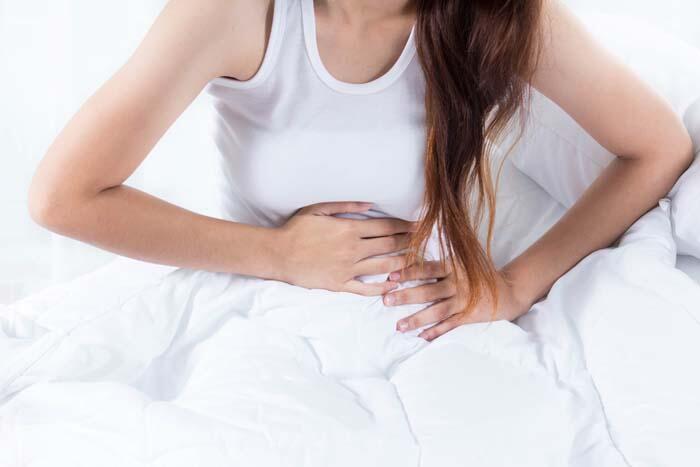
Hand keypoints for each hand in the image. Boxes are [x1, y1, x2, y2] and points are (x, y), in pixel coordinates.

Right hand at [274, 202, 416, 295]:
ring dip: (402, 264)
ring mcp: (347, 269)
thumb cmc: (296, 229)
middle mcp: (353, 249)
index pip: (386, 227)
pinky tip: (392, 286)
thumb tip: (371, 204)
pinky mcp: (340, 284)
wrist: (278, 254)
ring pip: (383, 267)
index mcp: (349, 229)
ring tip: (415, 262)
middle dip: (409, 243)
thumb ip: (346, 205)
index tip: (418, 225)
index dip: (405, 226)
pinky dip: (381, 288)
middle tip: (423, 242)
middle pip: (389, 246)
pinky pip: (365, 289)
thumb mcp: (319, 209)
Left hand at [383, 261, 530, 340]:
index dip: (409, 272)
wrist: (508, 290)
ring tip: (399, 326)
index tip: (391, 277)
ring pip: (437, 311)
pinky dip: (436, 332)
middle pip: (429, 291)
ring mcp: (464, 301)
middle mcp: (458, 283)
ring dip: (417, 319)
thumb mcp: (465, 257)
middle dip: (406, 296)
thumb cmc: (479, 272)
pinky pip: (450, 325)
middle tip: (386, 300)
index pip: (428, 268)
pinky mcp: (469, 316)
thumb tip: (421, 234)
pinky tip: (421, 337)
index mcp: (455, 266)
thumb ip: (445, 252)